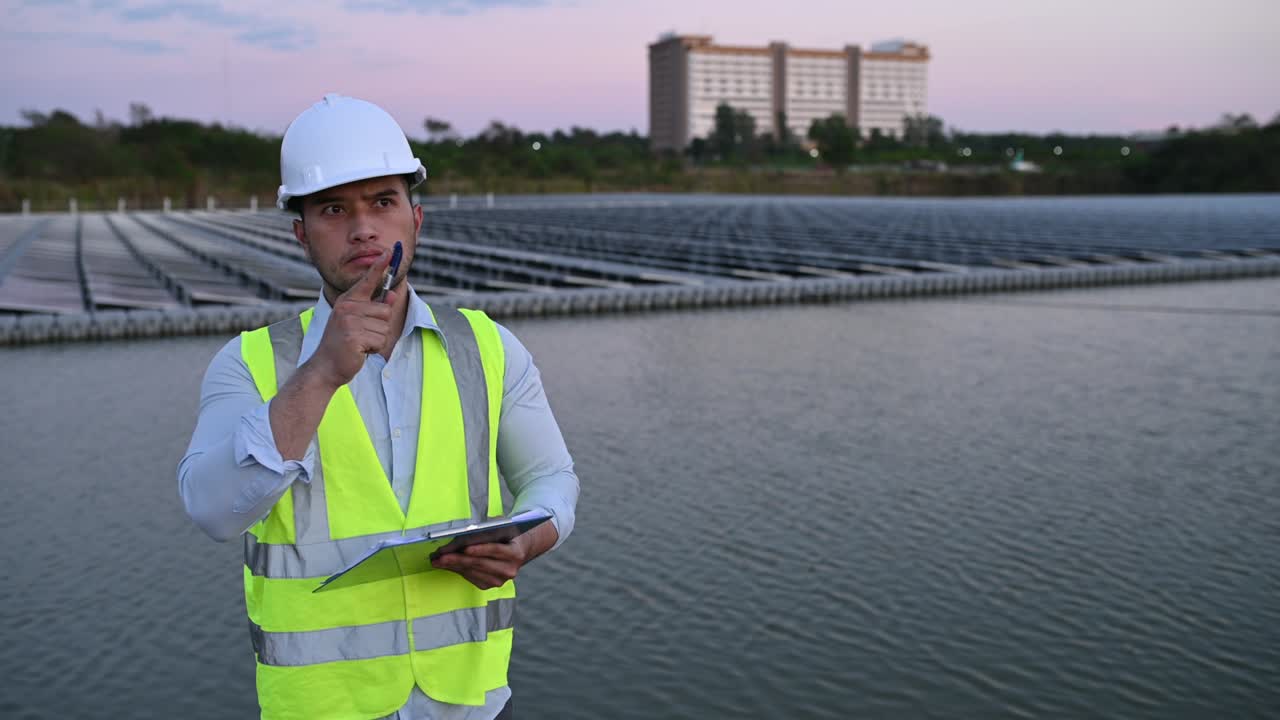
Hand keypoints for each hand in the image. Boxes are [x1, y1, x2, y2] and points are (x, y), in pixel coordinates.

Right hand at [309, 249, 397, 386]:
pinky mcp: (354, 336)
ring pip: (384, 326)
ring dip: (377, 339)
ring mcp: (349, 322)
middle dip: (380, 326)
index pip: (366, 281)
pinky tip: (360, 350)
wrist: (326, 365)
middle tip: (362, 336)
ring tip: (360, 343)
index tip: (388, 252)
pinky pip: (380, 340)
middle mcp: (347, 307)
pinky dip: (374, 349)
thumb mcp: (358, 322)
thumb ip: (375, 308)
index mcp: (348, 301)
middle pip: (385, 310)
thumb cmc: (343, 343)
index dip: (379, 266)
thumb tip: (393, 295)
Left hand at [431, 536, 531, 589]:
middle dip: (458, 559)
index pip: (496, 550)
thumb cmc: (507, 534)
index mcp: (515, 553)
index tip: (464, 548)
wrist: (518, 550)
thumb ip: (488, 529)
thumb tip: (465, 534)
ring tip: (438, 560)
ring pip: (472, 572)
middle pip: (480, 563)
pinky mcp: (489, 585)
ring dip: (453, 566)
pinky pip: (470, 577)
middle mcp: (509, 570)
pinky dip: (457, 570)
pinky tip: (447, 565)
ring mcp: (499, 580)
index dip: (480, 549)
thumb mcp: (502, 526)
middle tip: (441, 556)